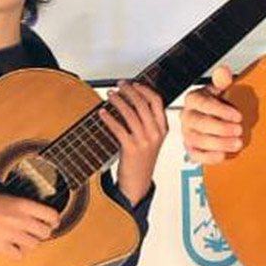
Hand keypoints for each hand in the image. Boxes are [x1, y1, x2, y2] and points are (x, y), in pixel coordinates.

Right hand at [0, 186, 60, 258]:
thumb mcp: (8, 198)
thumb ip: (24, 207)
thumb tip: (38, 217)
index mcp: (23, 204)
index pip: (52, 215)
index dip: (54, 221)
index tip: (52, 223)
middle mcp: (21, 219)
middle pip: (46, 233)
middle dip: (42, 233)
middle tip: (34, 232)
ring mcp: (11, 234)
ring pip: (34, 245)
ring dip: (30, 243)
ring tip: (20, 239)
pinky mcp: (1, 247)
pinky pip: (19, 256)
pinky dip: (17, 253)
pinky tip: (11, 247)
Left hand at [98, 81, 167, 203]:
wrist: (138, 182)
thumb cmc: (142, 159)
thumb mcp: (152, 139)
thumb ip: (148, 121)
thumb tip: (133, 99)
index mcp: (163, 128)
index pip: (157, 101)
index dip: (144, 89)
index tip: (133, 83)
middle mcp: (155, 133)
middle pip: (143, 103)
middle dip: (129, 91)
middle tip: (119, 86)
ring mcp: (144, 141)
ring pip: (130, 113)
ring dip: (118, 101)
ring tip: (110, 95)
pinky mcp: (131, 148)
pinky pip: (118, 128)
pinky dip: (109, 118)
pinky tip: (102, 113)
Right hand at [179, 65, 242, 164]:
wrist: (211, 118)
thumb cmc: (215, 103)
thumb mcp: (219, 89)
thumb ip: (222, 80)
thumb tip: (223, 72)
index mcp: (193, 99)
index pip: (204, 104)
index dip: (222, 111)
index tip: (238, 116)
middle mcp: (187, 116)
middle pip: (199, 123)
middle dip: (221, 128)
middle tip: (239, 130)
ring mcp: (187, 133)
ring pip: (198, 140)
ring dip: (219, 143)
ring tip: (237, 143)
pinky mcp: (190, 149)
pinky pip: (196, 155)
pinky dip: (209, 157)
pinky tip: (223, 155)